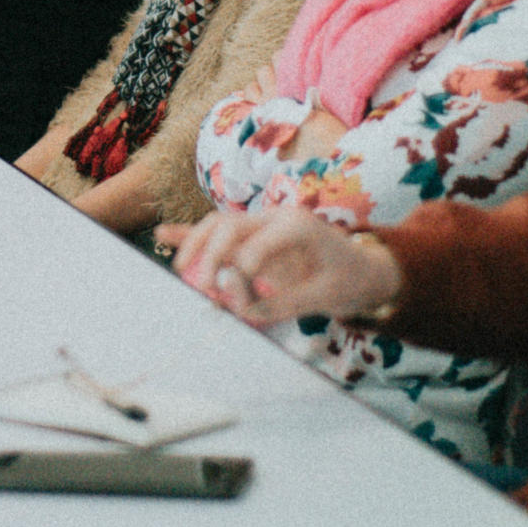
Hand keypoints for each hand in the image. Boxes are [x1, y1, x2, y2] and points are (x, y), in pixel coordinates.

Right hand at [161, 207, 401, 327]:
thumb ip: (283, 302)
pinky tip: (162, 235)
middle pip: (228, 226)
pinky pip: (217, 233)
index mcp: (296, 226)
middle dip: (210, 255)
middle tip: (203, 287)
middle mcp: (273, 219)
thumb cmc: (348, 279)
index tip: (238, 300)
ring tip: (180, 271)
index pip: (256, 243)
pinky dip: (190, 235)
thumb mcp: (324, 296)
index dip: (242, 271)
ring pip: (217, 226)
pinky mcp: (252, 239)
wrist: (364, 268)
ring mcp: (261, 227)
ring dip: (195, 245)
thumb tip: (241, 307)